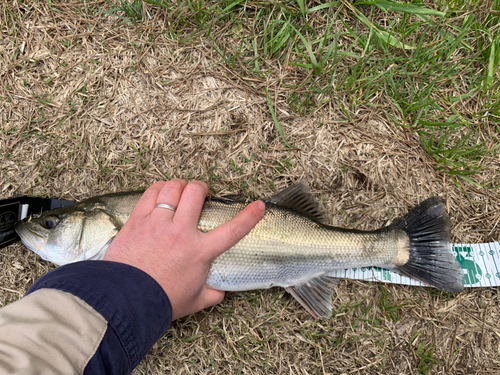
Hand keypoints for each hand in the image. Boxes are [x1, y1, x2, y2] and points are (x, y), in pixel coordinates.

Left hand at [103, 180, 264, 320]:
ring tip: (180, 190)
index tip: (259, 206)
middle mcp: (181, 232)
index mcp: (199, 252)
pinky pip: (150, 194)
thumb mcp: (195, 301)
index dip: (249, 217)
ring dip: (180, 185)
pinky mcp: (137, 221)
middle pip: (195, 193)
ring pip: (172, 188)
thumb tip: (221, 292)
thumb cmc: (161, 301)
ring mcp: (158, 224)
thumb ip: (212, 294)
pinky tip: (161, 191)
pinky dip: (158, 188)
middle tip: (201, 193)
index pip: (232, 231)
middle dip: (202, 188)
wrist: (125, 301)